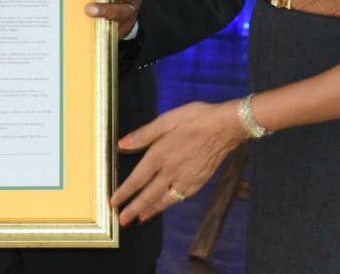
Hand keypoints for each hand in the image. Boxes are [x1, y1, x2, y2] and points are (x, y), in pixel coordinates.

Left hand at [111, 100, 243, 225]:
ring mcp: (186, 179)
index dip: (124, 192)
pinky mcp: (198, 182)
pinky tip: (165, 205)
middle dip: (133, 209)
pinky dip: (169, 205)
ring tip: (140, 218)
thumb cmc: (195, 119)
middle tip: (121, 220)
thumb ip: (143, 135)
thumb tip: (122, 145)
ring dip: (150, 211)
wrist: (226, 127)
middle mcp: (171, 171)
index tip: (113, 202)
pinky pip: (180, 198)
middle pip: (148, 195)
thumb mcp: (165, 120)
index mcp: (160, 155)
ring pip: (164, 201)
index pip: (137, 179)